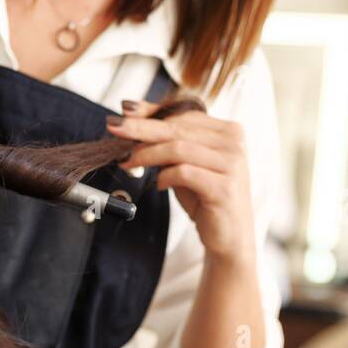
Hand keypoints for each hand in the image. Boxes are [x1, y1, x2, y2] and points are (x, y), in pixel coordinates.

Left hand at [106, 99, 254, 265]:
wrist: (229, 236)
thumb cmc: (205, 198)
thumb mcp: (185, 164)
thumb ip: (168, 143)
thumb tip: (132, 119)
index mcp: (227, 131)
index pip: (183, 115)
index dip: (152, 112)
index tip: (124, 112)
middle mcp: (233, 142)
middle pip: (177, 128)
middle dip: (141, 127)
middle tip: (114, 127)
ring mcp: (231, 164)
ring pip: (178, 148)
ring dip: (147, 154)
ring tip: (127, 161)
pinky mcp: (224, 187)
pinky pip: (184, 173)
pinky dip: (165, 177)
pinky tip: (158, 184)